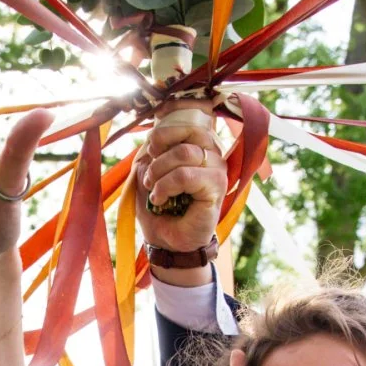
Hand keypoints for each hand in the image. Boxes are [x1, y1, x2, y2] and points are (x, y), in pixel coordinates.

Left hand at [134, 105, 227, 254]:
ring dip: (159, 172)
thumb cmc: (160, 209)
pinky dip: (166, 186)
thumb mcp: (148, 176)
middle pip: (187, 134)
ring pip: (184, 154)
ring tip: (154, 191)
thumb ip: (152, 155)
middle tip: (149, 178)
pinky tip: (161, 200)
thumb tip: (150, 142)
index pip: (187, 123)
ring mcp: (217, 171)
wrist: (168, 242)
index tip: (151, 153)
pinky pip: (186, 176)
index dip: (164, 134)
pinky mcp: (216, 189)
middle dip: (159, 155)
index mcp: (200, 148)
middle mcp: (213, 156)